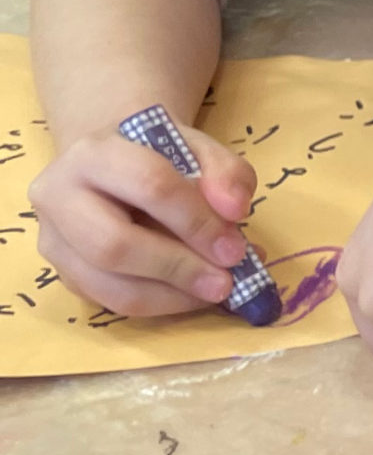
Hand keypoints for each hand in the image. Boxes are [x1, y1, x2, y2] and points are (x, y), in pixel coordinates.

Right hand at [30, 121, 255, 316]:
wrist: (115, 165)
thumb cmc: (161, 157)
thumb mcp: (201, 150)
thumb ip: (227, 173)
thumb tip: (235, 210)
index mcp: (95, 152)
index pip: (149, 185)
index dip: (196, 221)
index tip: (235, 248)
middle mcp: (59, 195)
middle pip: (114, 244)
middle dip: (178, 267)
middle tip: (226, 280)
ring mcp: (54, 239)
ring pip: (108, 284)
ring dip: (171, 295)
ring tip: (216, 291)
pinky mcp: (63, 273)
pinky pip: (110, 301)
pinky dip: (159, 304)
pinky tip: (192, 294)